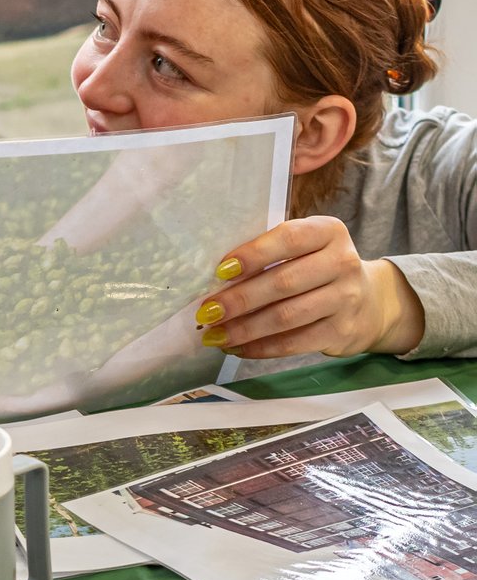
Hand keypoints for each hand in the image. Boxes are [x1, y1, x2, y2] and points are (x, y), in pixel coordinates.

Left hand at [196, 216, 425, 358]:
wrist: (371, 302)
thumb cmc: (319, 267)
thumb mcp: (305, 247)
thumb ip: (270, 252)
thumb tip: (219, 277)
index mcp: (328, 231)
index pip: (288, 238)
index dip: (253, 254)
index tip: (221, 270)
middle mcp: (342, 262)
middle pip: (283, 282)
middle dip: (239, 299)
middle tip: (207, 312)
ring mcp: (345, 299)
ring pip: (286, 317)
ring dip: (245, 328)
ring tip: (215, 334)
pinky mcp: (342, 332)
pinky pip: (295, 342)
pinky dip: (262, 347)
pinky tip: (237, 348)